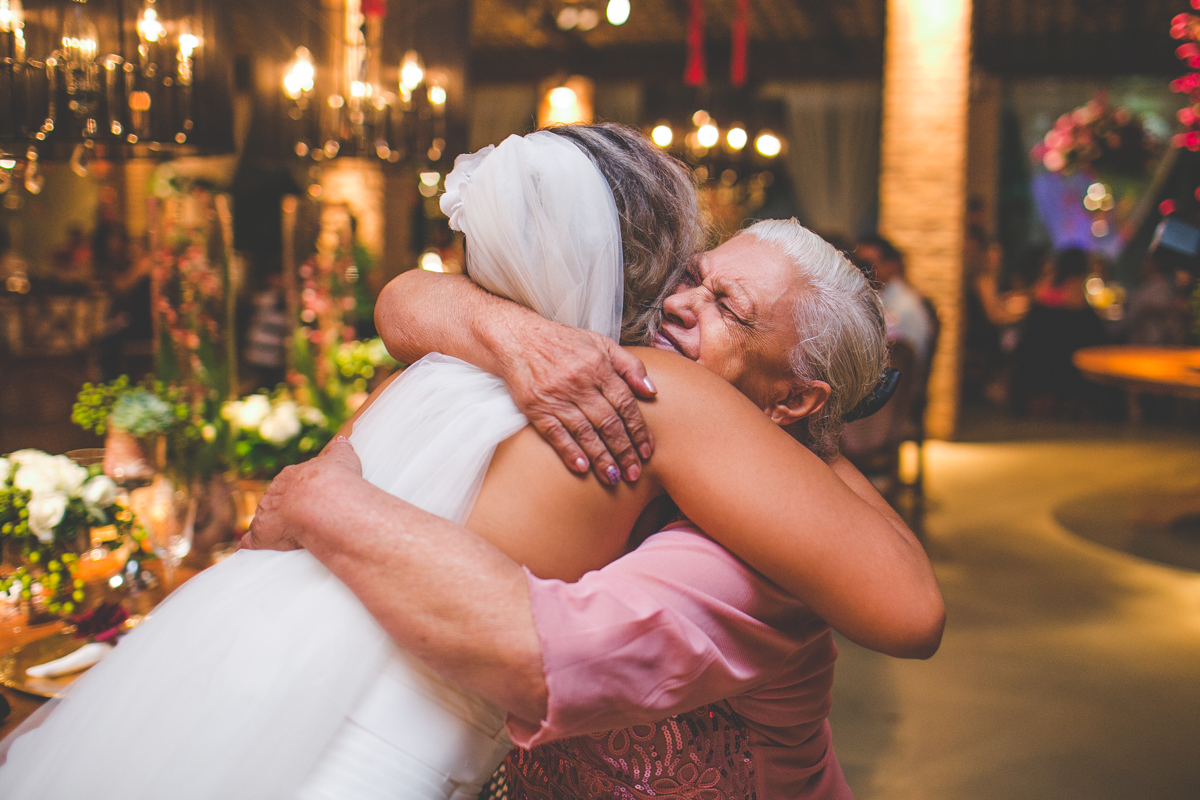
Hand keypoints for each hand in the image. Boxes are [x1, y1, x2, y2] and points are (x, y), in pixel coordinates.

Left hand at [241, 438, 363, 551]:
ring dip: (270, 530)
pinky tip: (249, 555)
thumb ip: (340, 450)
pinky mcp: (261, 537)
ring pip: (263, 522)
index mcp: (292, 477)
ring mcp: (265, 516)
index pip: (291, 484)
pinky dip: (249, 549)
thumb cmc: (334, 481)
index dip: (299, 494)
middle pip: (276, 503)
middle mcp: (274, 494)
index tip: (309, 501)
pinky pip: (250, 544)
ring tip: (284, 541)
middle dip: (284, 512)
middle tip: (301, 523)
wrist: (321, 502)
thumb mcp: (342, 458)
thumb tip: (343, 441)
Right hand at [492, 315, 657, 483]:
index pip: (625, 403)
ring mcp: (556, 396)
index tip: (647, 452)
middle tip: (634, 474)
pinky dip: (569, 451)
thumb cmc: (563, 342)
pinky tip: (581, 467)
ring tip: (613, 478)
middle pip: (608, 422)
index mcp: (599, 366)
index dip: (638, 430)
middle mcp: (579, 382)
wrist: (517, 338)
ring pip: (585, 432)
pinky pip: (555, 433)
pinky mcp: (535, 407)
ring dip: (601, 457)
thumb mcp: (601, 343)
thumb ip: (630, 365)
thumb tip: (651, 391)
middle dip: (623, 451)